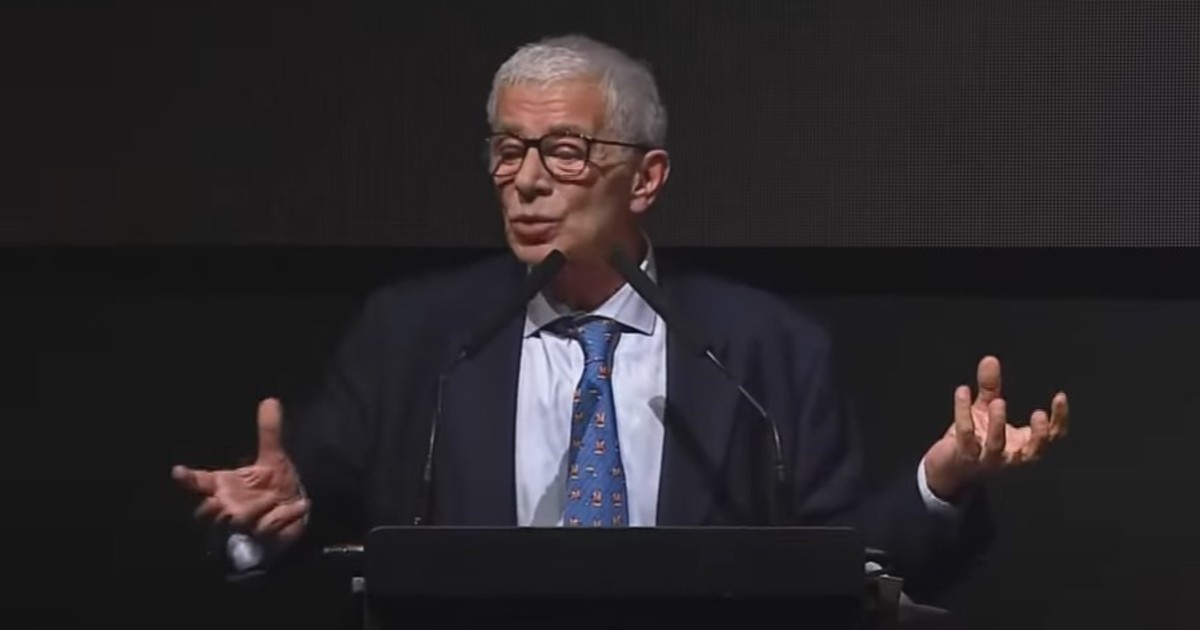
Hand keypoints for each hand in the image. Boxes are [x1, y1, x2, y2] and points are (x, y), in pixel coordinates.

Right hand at [171, 398, 307, 544]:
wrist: (294, 513)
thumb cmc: (273, 486)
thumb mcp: (273, 458)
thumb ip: (269, 432)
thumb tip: (271, 400)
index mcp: (226, 487)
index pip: (200, 483)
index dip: (188, 479)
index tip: (178, 471)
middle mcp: (230, 507)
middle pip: (209, 513)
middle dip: (215, 508)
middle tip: (224, 502)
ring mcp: (247, 525)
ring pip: (239, 521)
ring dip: (256, 509)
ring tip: (273, 497)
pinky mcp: (267, 536)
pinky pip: (271, 528)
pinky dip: (286, 515)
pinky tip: (302, 504)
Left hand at [923, 356, 1069, 500]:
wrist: (948, 469)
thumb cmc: (975, 441)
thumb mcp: (986, 412)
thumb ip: (991, 388)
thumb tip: (990, 359)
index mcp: (1023, 446)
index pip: (1052, 438)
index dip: (1059, 420)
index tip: (1060, 397)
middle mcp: (1011, 457)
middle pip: (1033, 452)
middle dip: (1039, 435)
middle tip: (1039, 414)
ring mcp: (987, 459)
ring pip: (997, 446)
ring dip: (998, 424)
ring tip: (997, 402)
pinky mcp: (964, 456)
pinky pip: (966, 436)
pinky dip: (963, 413)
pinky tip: (962, 391)